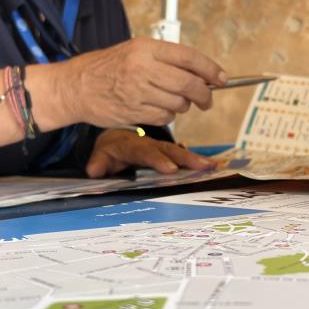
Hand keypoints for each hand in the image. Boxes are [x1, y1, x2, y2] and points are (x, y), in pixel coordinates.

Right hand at [60, 37, 227, 127]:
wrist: (75, 86)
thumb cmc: (106, 67)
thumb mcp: (135, 50)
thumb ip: (166, 58)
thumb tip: (202, 72)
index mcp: (146, 48)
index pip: (190, 58)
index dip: (211, 70)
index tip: (222, 78)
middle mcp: (143, 68)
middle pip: (190, 84)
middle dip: (204, 95)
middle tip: (206, 99)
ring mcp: (138, 91)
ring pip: (179, 104)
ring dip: (182, 106)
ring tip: (172, 101)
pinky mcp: (133, 112)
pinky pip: (164, 118)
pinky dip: (166, 117)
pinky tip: (157, 109)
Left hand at [85, 128, 216, 177]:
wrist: (117, 137)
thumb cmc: (111, 150)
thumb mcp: (101, 155)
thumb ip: (98, 163)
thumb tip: (94, 170)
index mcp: (132, 146)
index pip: (145, 152)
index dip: (158, 160)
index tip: (170, 169)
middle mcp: (149, 144)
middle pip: (168, 150)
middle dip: (185, 158)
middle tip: (200, 166)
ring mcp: (160, 148)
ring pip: (179, 151)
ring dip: (196, 159)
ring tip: (212, 166)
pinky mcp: (169, 152)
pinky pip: (183, 155)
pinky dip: (198, 159)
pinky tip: (214, 165)